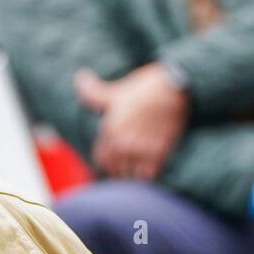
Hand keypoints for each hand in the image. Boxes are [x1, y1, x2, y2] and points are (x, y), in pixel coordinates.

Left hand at [75, 63, 190, 180]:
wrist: (174, 87)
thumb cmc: (144, 87)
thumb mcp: (116, 91)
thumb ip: (94, 91)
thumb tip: (79, 76)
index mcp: (109, 131)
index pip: (101, 158)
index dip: (106, 160)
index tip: (112, 161)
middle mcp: (122, 143)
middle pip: (114, 169)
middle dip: (118, 169)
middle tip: (125, 169)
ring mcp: (140, 150)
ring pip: (130, 175)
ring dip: (132, 175)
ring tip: (136, 172)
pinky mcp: (159, 153)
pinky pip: (149, 176)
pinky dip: (148, 176)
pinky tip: (150, 171)